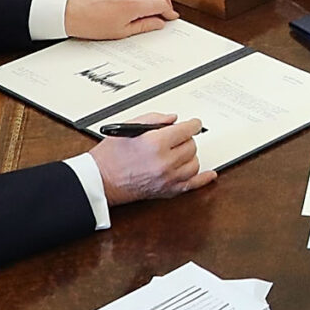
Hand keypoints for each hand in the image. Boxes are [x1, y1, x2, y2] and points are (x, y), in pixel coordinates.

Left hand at [64, 0, 177, 40]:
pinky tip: (142, 1)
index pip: (162, 4)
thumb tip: (157, 24)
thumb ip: (144, 26)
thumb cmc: (92, 24)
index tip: (171, 17)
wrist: (73, 14)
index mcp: (136, 4)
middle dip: (167, 1)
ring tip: (156, 6)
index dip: (170, 12)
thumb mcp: (122, 32)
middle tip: (167, 12)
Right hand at [88, 113, 213, 204]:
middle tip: (177, 138)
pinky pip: (193, 185)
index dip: (192, 124)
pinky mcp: (167, 191)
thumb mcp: (129, 127)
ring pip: (194, 163)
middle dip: (185, 139)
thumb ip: (154, 119)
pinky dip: (203, 179)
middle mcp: (164, 162)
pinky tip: (210, 174)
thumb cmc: (109, 156)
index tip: (194, 123)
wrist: (100, 180)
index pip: (186, 130)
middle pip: (191, 145)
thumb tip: (173, 119)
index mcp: (155, 144)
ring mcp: (167, 178)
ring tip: (179, 152)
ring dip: (189, 155)